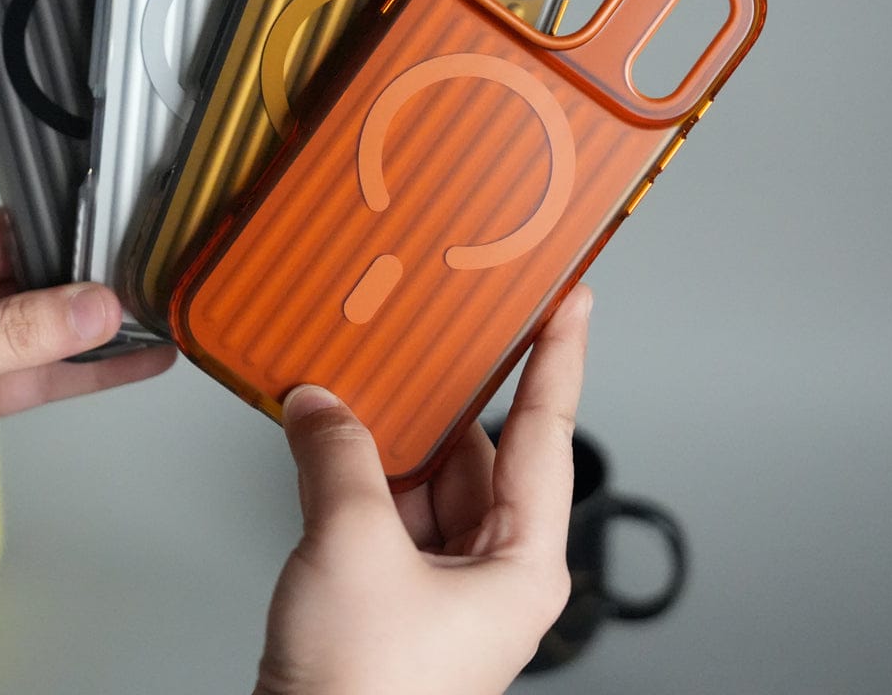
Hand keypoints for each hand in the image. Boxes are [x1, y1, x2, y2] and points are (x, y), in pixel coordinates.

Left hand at [0, 0, 174, 573]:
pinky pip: (48, 360)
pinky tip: (137, 352)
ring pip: (42, 297)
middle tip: (133, 225)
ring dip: (93, 304)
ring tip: (150, 295)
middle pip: (17, 224)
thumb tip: (96, 306)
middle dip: (75, 232)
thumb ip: (6, 335)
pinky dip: (95, 361)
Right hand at [255, 283, 591, 694]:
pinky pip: (386, 507)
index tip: (572, 300)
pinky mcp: (394, 591)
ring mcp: (441, 580)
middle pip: (477, 448)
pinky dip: (357, 469)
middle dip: (444, 393)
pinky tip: (327, 434)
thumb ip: (340, 457)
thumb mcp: (354, 546)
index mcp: (520, 559)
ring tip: (358, 375)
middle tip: (434, 326)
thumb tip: (319, 404)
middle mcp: (491, 566)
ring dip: (388, 433)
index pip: (547, 431)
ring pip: (425, 476)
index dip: (562, 356)